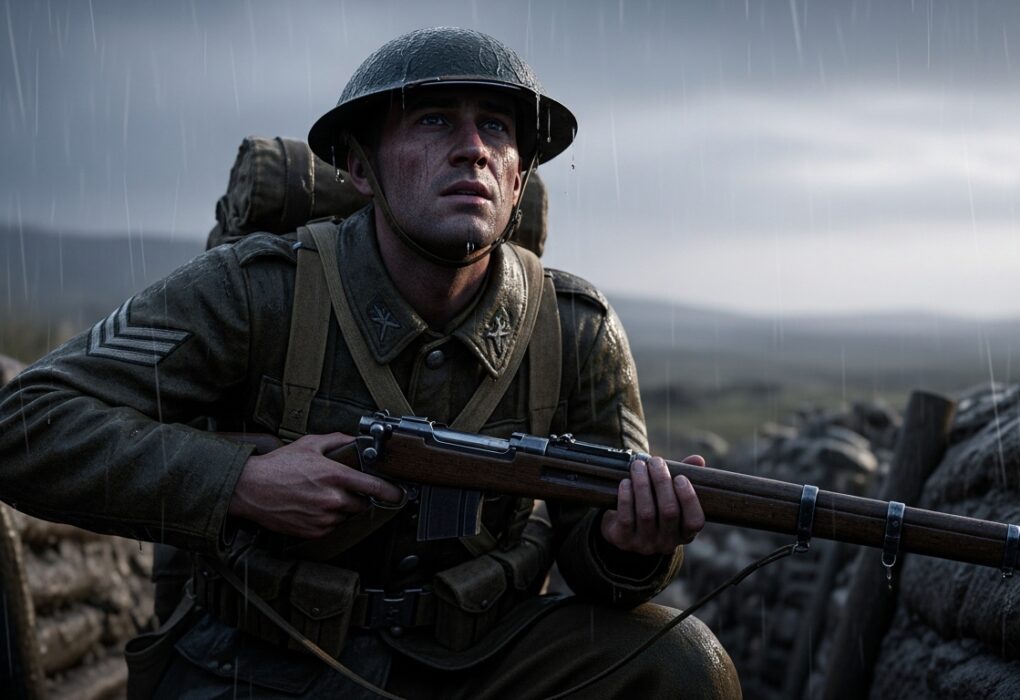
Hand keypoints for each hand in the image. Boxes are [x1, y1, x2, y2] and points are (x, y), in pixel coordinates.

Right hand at [227, 432, 403, 538]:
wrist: (250, 489)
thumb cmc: (277, 467)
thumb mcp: (308, 444)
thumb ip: (335, 441)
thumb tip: (353, 440)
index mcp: (334, 475)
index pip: (374, 487)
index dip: (391, 492)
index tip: (398, 494)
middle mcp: (332, 499)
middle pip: (361, 504)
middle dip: (356, 497)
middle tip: (339, 489)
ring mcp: (323, 518)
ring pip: (345, 516)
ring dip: (340, 509)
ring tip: (319, 497)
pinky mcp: (314, 531)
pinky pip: (331, 527)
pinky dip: (327, 520)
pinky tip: (311, 508)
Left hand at [600, 455, 705, 555]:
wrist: (621, 529)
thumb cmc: (653, 506)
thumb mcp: (670, 496)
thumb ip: (685, 479)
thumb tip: (698, 460)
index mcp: (684, 533)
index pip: (695, 521)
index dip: (689, 499)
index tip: (680, 477)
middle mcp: (667, 543)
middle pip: (668, 511)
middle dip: (661, 482)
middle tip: (655, 462)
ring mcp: (645, 544)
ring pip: (646, 513)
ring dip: (642, 485)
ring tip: (638, 466)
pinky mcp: (624, 540)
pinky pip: (626, 518)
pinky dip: (626, 497)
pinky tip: (626, 482)